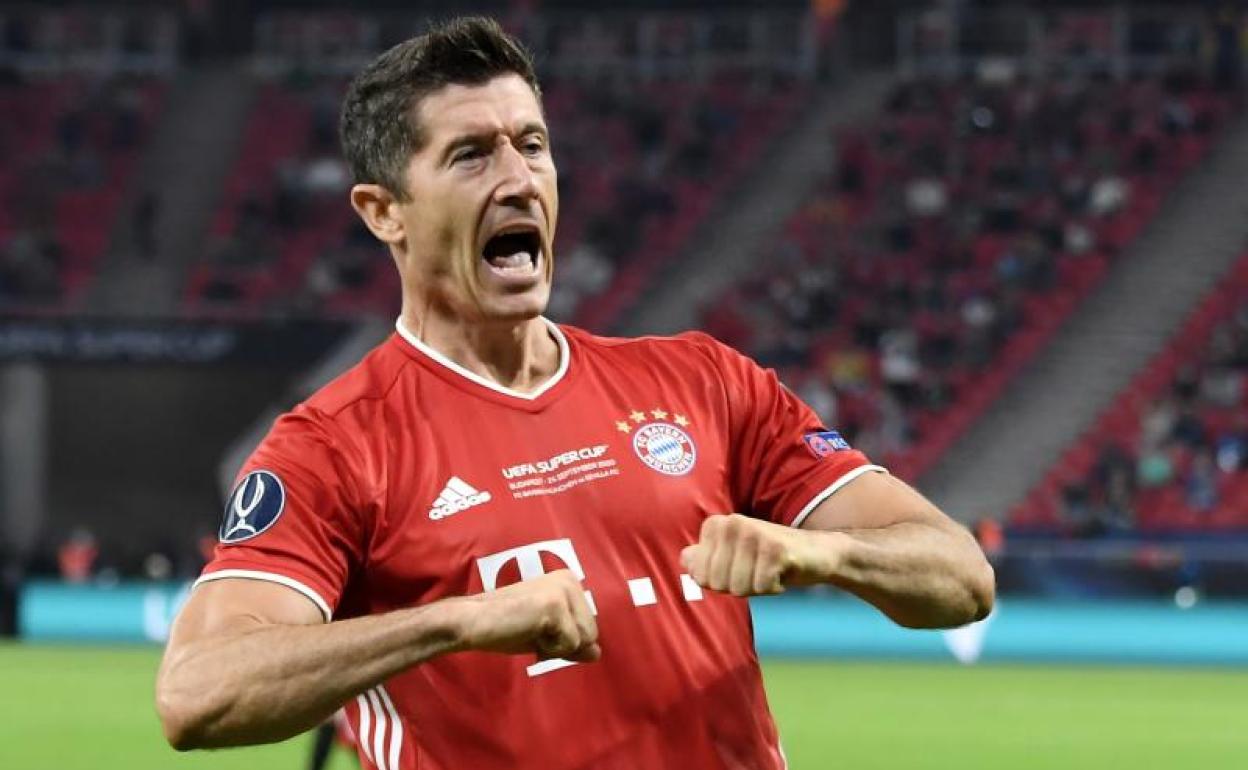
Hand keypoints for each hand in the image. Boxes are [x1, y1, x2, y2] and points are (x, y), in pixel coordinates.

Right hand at [455, 569, 600, 662]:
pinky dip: (549, 649)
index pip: (589, 628)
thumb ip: (572, 642)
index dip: (564, 640)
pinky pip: (570, 644)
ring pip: (585, 639)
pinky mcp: (554, 605)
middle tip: (533, 631)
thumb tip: (598, 653)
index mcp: (569, 581)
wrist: (473, 622)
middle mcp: (570, 580)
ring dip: (556, 647)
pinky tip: (528, 632)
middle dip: (563, 644)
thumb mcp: (546, 635)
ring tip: (531, 631)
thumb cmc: (506, 627)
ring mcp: (563, 591)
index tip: (538, 629)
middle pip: (592, 634)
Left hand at [680, 514, 840, 596]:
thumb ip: (705, 558)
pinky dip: (773, 587)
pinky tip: (782, 572)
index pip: (701, 577)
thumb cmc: (769, 558)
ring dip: (757, 587)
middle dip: (740, 586)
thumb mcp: (733, 557)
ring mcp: (753, 533)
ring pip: (738, 587)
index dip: (723, 582)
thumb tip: (685, 558)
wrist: (817, 552)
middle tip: (758, 570)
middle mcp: (732, 523)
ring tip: (770, 569)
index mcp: (716, 525)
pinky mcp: (775, 548)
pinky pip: (761, 587)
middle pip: (718, 583)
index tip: (741, 567)